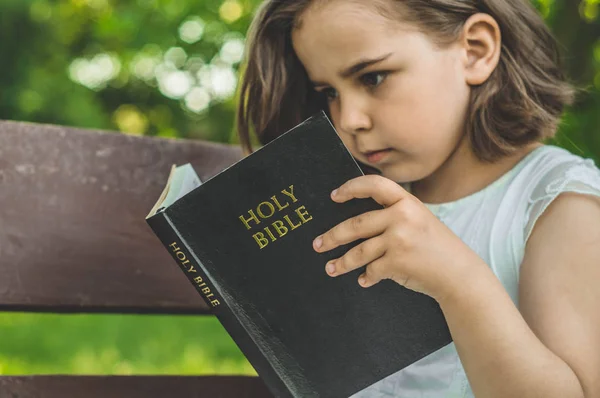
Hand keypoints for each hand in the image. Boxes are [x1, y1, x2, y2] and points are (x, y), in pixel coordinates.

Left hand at [312, 175, 484, 301]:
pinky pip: (371, 270)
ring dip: (341, 263)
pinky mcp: (396, 262)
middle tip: (318, 244)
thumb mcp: (420, 220)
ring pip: (358, 252)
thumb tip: (355, 223)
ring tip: (330, 268)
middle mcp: (402, 217)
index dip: (351, 187)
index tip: (334, 195)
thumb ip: (395, 215)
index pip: (374, 185)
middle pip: (355, 225)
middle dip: (332, 236)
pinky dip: (367, 277)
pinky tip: (364, 280)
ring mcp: (398, 240)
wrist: (460, 275)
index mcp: (407, 202)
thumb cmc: (438, 247)